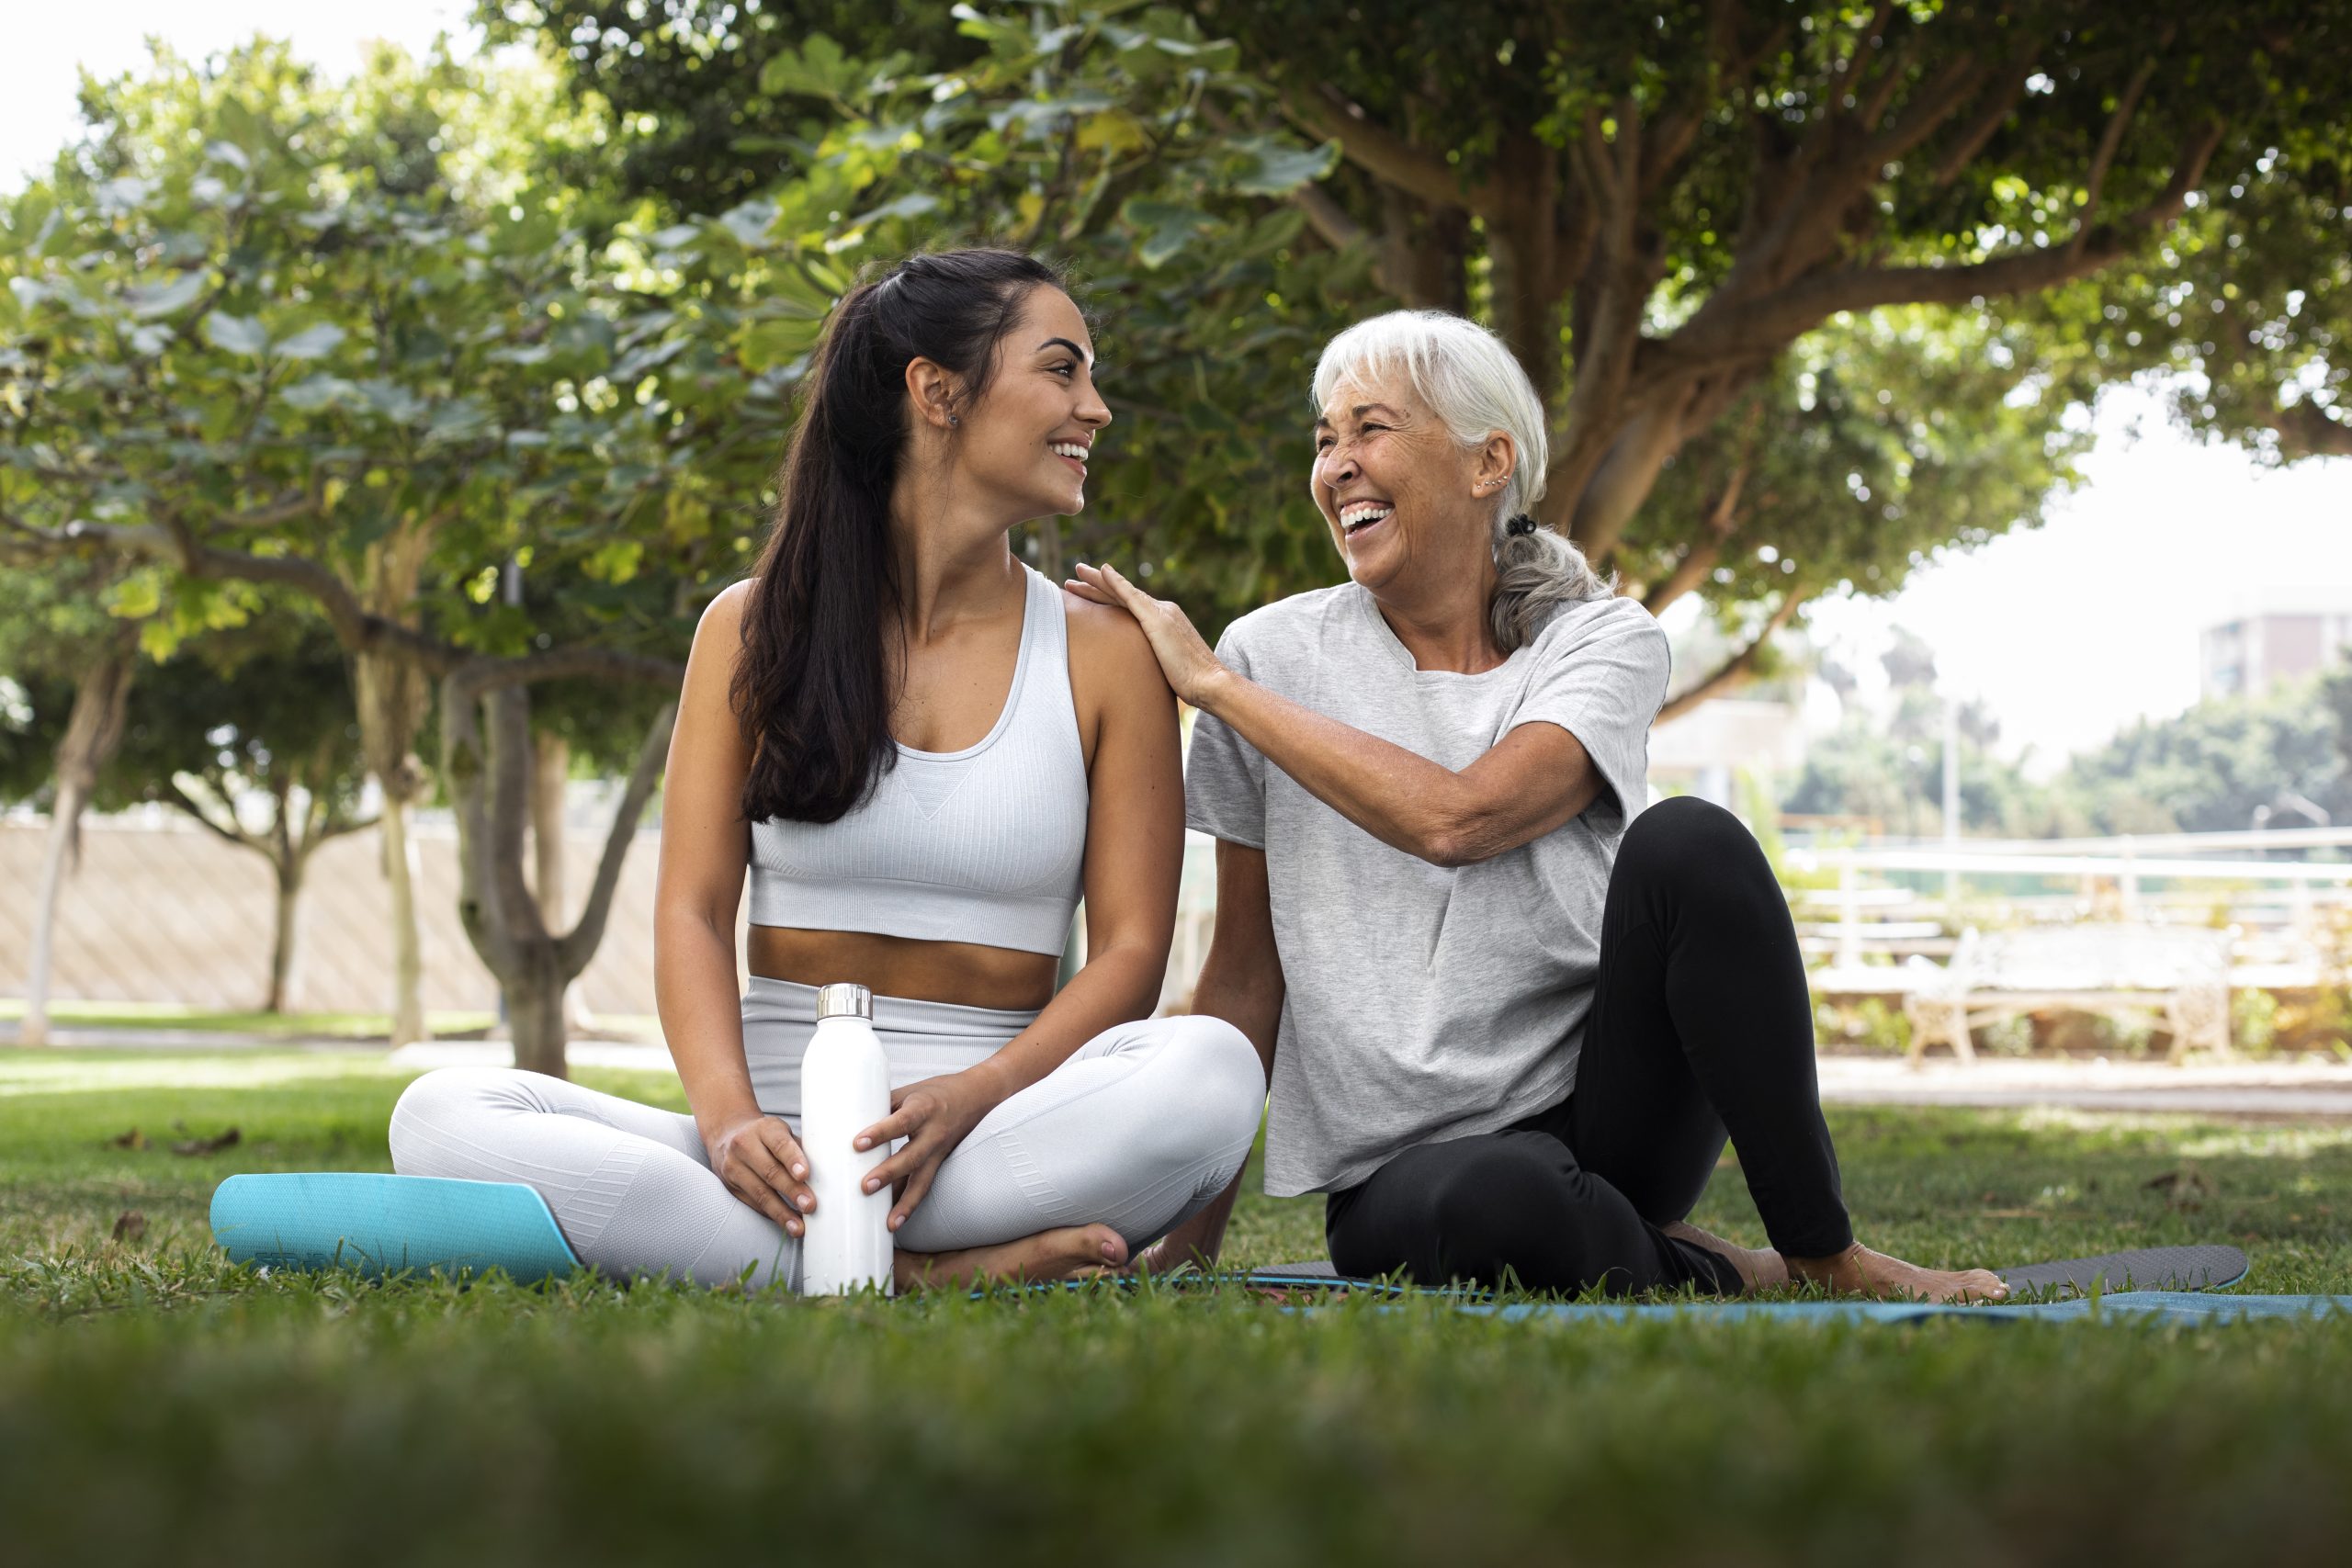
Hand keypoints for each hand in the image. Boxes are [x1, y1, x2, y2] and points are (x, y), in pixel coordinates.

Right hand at [704, 1110, 815, 1236]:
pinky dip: (772, 1215)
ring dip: (781, 1212)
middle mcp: (745, 1146)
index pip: (779, 1144)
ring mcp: (734, 1167)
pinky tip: (786, 1222)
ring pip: (759, 1193)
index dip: (793, 1159)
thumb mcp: (782, 1132)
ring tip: (798, 1226)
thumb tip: (828, 1173)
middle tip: (810, 1205)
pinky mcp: (731, 1186)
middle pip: (770, 1171)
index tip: (804, 1175)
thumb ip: (800, 1149)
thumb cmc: (766, 1136)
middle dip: (791, 1191)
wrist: (728, 1134)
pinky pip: (753, 1203)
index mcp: (765, 1129)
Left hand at [852, 1068, 1002, 1232]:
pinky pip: (924, 1187)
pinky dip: (909, 1205)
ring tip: (888, 1223)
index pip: (901, 1122)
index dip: (880, 1133)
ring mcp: (938, 1152)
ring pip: (922, 1181)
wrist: (974, 1097)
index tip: (858, 1144)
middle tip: (865, 1186)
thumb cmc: (934, 1093)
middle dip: (889, 1173)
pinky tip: (895, 1221)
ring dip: (905, 1203)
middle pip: (912, 1156)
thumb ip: (880, 1107)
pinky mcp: (939, 1164)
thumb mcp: (907, 1092)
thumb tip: (845, 1122)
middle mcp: (933, 1133)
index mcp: (923, 1109)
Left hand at [1065, 562, 1226, 708]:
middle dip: (1097, 585)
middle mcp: (1162, 611)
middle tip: (1075, 575)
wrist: (1209, 683)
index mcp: (1163, 622)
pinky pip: (1131, 596)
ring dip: (1098, 581)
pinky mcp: (1157, 619)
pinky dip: (1116, 583)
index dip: (1108, 598)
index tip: (1088, 592)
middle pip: (1123, 595)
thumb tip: (1139, 671)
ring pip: (1122, 592)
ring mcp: (1160, 613)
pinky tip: (1102, 572)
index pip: (1129, 606)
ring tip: (1076, 572)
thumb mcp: (1165, 668)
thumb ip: (1152, 660)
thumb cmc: (1190, 683)